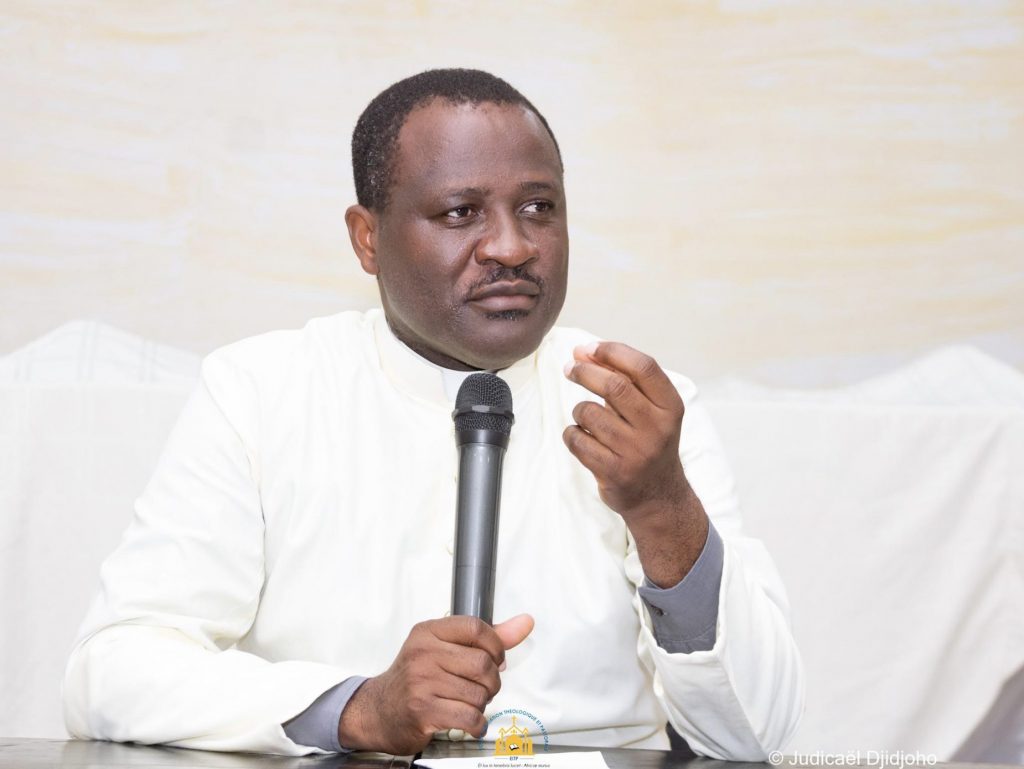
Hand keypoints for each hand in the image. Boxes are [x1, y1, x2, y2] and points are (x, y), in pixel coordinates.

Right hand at [337, 614, 533, 754]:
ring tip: (468, 704)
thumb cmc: (415, 679)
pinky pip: (470, 717)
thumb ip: (487, 638)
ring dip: (482, 705)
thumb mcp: (444, 649)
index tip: (495, 658)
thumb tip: (524, 623)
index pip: (476, 628)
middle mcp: (423, 654)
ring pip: (479, 693)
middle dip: (491, 681)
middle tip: (481, 687)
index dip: (495, 646)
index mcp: (428, 632)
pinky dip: (477, 724)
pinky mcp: (423, 710)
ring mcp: (421, 682)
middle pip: (483, 664)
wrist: (378, 712)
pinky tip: (469, 722)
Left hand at [563, 341, 707, 585]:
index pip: (643, 367)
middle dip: (585, 372)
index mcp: (670, 407)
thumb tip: (584, 352)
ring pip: (589, 413)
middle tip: (570, 368)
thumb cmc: (648, 442)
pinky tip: (582, 438)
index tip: (588, 348)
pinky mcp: (614, 471)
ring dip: (579, 410)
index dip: (612, 352)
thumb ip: (625, 381)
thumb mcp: (652, 411)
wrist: (658, 496)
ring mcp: (636, 452)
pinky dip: (572, 433)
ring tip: (586, 418)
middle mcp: (657, 428)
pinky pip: (577, 440)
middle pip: (614, 386)